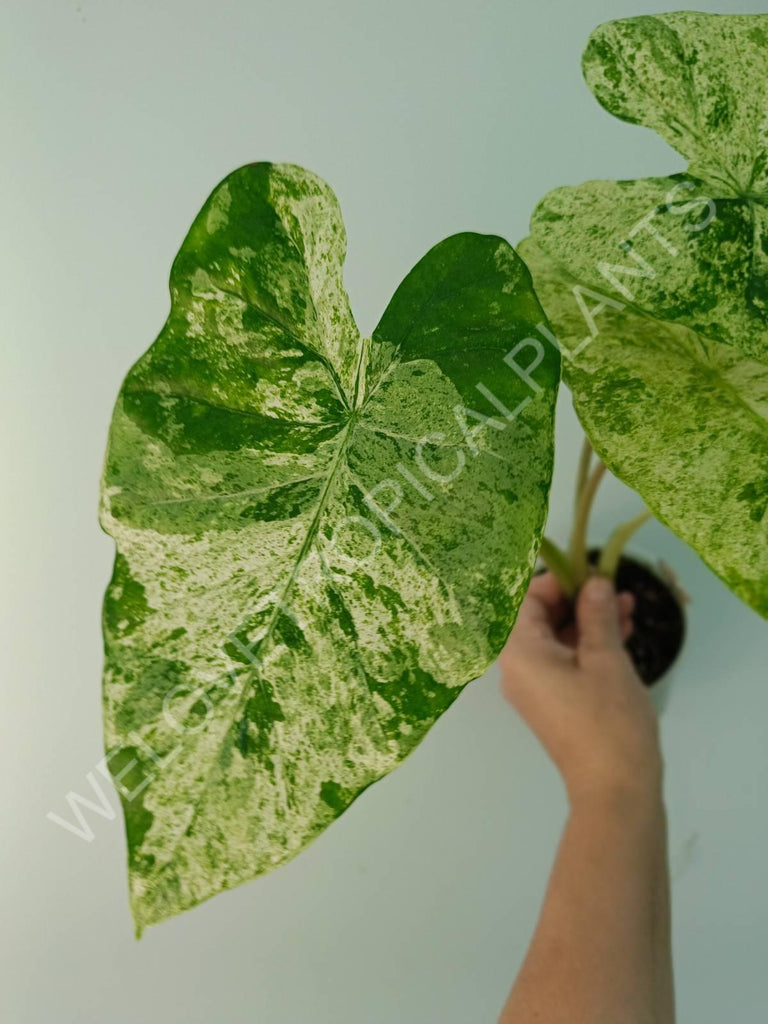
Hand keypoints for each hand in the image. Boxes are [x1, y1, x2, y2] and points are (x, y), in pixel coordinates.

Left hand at [499, 572, 661, 807]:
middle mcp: (517, 668)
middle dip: (576, 599)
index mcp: (519, 653)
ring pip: (554, 639)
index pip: (525, 599)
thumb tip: (593, 582)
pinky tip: (622, 635)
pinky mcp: (552, 703)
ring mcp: (533, 688)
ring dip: (588, 621)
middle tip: (614, 588)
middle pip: (537, 617)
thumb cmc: (608, 721)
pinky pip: (563, 661)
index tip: (591, 572)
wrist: (614, 791)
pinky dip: (587, 646)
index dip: (557, 580)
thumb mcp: (606, 659)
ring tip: (628, 608)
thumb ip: (596, 614)